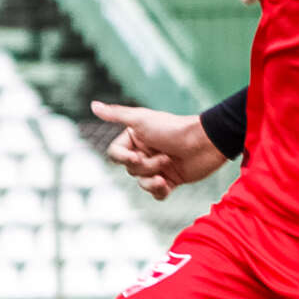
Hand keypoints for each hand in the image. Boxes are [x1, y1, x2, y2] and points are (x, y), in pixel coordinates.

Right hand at [92, 100, 226, 201]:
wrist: (206, 142)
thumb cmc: (174, 128)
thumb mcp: (141, 120)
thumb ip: (116, 114)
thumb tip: (92, 105)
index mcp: (134, 138)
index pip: (115, 154)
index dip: (124, 158)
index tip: (137, 156)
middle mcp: (144, 152)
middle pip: (129, 169)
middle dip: (146, 166)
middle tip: (165, 157)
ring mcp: (157, 167)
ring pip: (141, 183)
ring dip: (153, 180)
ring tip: (168, 171)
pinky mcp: (171, 180)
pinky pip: (156, 193)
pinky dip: (160, 192)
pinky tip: (168, 185)